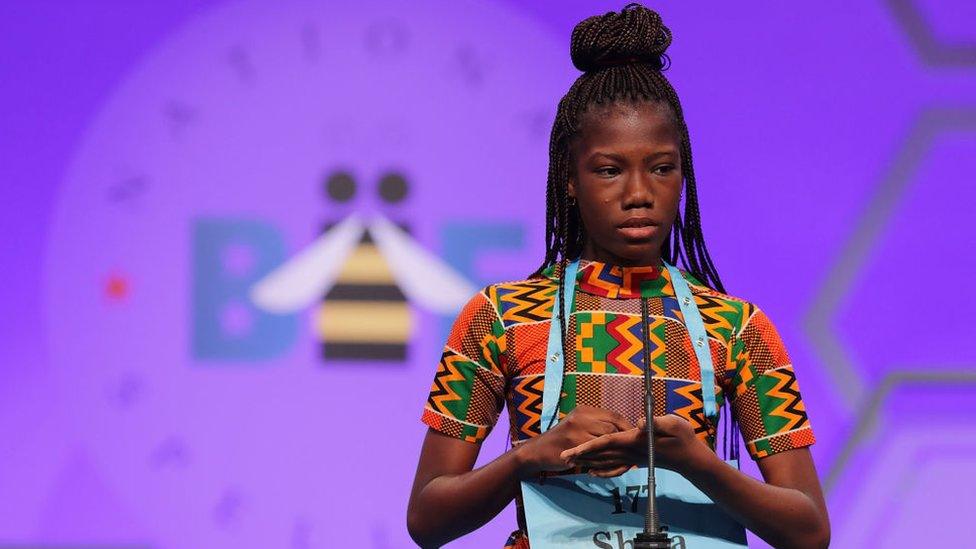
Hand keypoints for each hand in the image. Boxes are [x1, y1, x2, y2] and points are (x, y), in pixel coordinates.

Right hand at [517, 405, 632, 475]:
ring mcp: (577, 431)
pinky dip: (605, 460)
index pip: (614, 416)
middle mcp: (581, 417)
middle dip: (623, 440)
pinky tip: (609, 465)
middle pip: (612, 427)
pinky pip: (596, 453)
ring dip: (615, 451)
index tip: (634, 437)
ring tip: (623, 458)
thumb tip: (621, 429)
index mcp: (584, 410)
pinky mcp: (574, 445)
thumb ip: (596, 424)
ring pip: (605, 441)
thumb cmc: (562, 439)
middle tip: (631, 450)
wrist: (539, 450)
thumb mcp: (578, 425)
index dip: (626, 427)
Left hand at [559, 414, 705, 476]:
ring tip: (570, 462)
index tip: (573, 450)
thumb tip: (641, 423)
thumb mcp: (674, 424)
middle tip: (561, 456)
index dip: (589, 445)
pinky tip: (593, 472)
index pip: (606, 442)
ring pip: (605, 461)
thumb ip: (657, 423)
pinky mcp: (636, 460)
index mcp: (635, 440)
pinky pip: (615, 467)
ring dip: (587, 461)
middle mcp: (631, 451)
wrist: (692, 459)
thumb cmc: (684, 438)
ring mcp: (633, 458)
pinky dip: (602, 470)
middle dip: (581, 455)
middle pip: (601, 453)